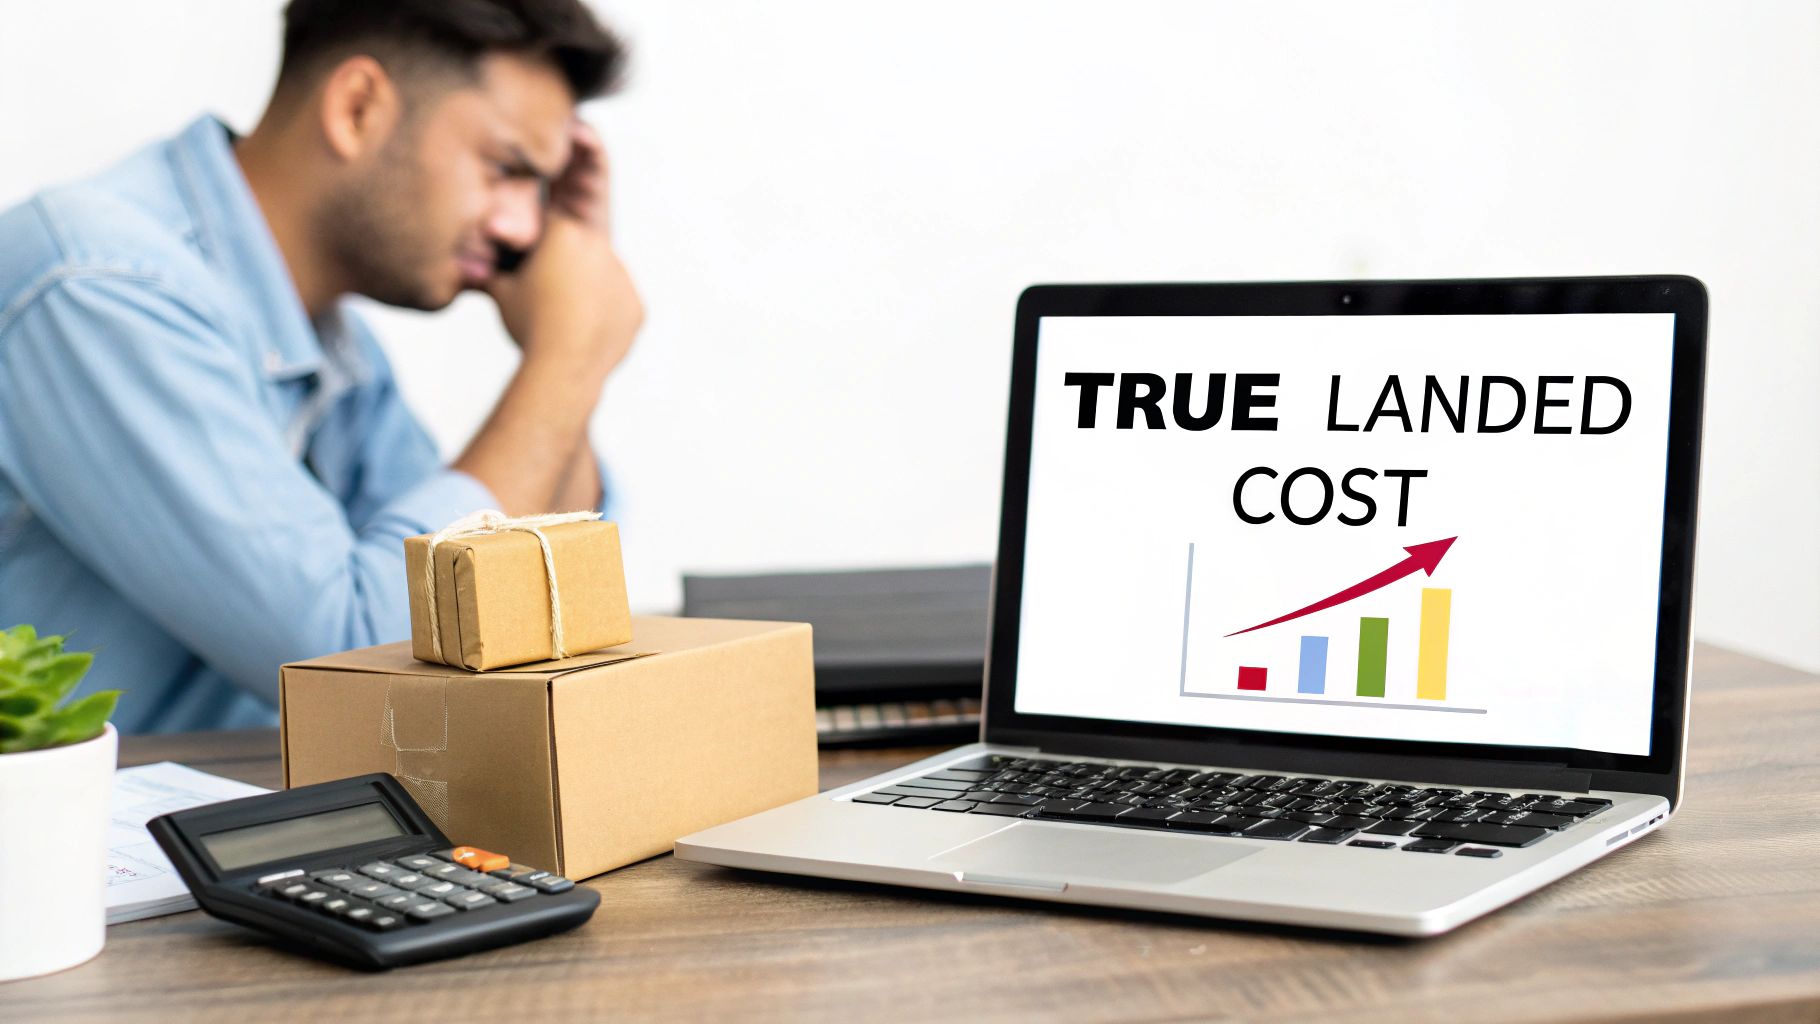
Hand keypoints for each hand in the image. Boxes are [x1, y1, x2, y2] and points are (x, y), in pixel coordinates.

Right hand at [485, 121, 641, 375]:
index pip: (564, 191)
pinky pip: (611, 302)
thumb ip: (486, 265)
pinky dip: (594, 311)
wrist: (566, 364)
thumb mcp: (501, 290)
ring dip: (577, 281)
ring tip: (559, 305)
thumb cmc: (528, 322)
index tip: (580, 129)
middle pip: (581, 231)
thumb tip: (460, 258)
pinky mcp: (634, 306)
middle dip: (571, 223)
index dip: (574, 158)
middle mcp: (599, 246)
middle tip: (579, 179)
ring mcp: (621, 276)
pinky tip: (580, 327)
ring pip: (594, 270)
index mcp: (565, 231)